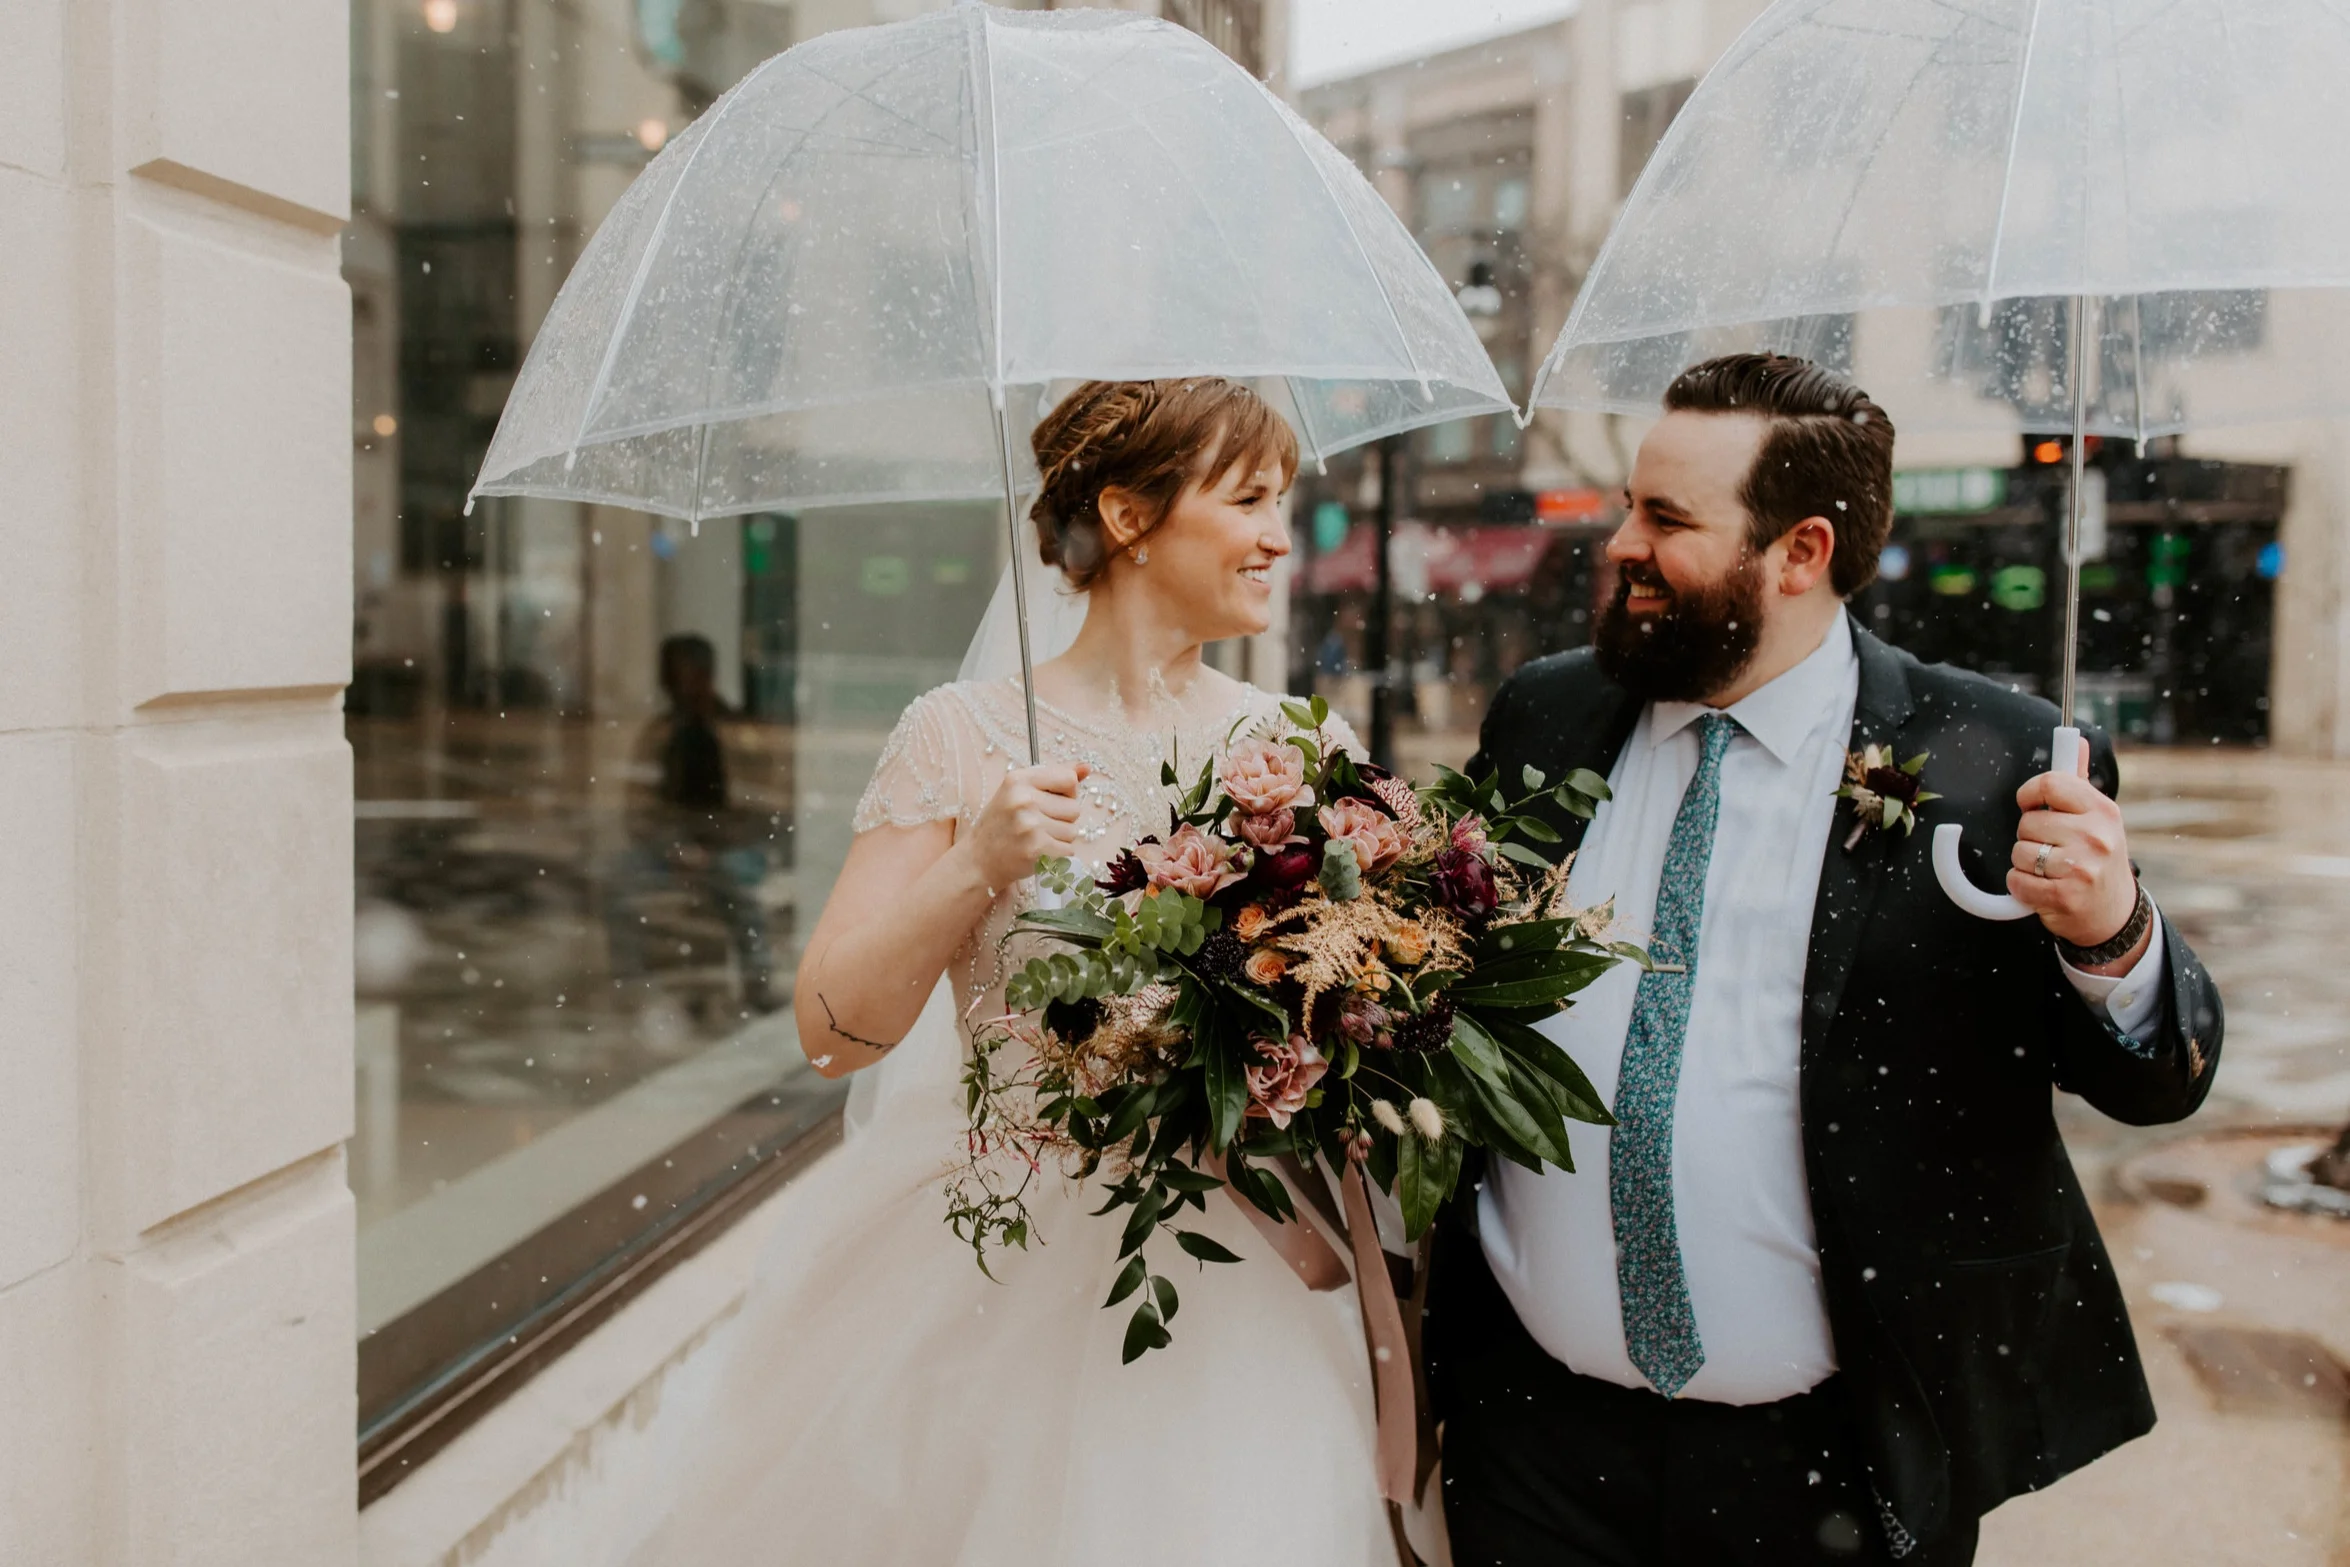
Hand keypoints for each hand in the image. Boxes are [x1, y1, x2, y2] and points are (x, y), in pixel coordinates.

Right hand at [964, 763, 1089, 888]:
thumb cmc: (1002, 824)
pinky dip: (1057, 854)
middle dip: (1062, 819)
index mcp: (1018, 779)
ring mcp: (1030, 825)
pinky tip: (1038, 852)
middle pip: (1074, 808)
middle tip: (1038, 825)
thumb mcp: (1019, 792)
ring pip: (1072, 831)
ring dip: (1059, 838)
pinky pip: (1068, 850)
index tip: (1053, 801)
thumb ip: (1053, 778)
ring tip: (1036, 839)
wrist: (978, 860)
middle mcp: (1023, 799)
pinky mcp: (1036, 849)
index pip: (1069, 778)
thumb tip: (1086, 768)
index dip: (1068, 792)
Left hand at [2006, 743, 2141, 963]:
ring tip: (2050, 870)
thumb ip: (2079, 781)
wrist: (2113, 914)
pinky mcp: (2064, 896)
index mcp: (2102, 810)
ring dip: (2025, 864)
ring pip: (2019, 852)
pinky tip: (2043, 888)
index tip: (2032, 805)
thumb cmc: (2098, 859)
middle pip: (2028, 822)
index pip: (2050, 783)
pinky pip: (2017, 881)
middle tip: (2052, 848)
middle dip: (2030, 836)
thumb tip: (2076, 739)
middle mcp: (2095, 836)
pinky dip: (2021, 887)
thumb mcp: (2098, 818)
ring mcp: (2081, 868)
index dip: (2030, 794)